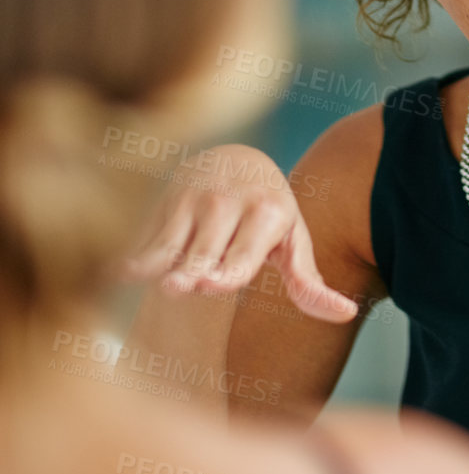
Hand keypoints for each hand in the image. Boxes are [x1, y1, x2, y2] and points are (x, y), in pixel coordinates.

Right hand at [119, 143, 357, 321]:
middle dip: (193, 267)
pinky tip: (116, 270)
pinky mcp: (165, 201)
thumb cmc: (269, 214)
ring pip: (171, 240)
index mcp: (267, 214)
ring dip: (156, 261)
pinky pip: (146, 234)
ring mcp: (194, 200)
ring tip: (140, 276)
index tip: (211, 284)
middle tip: (177, 287)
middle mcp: (229, 203)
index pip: (244, 252)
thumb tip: (346, 313)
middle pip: (206, 249)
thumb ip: (309, 282)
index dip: (227, 270)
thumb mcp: (293, 240)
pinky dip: (133, 253)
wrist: (236, 159)